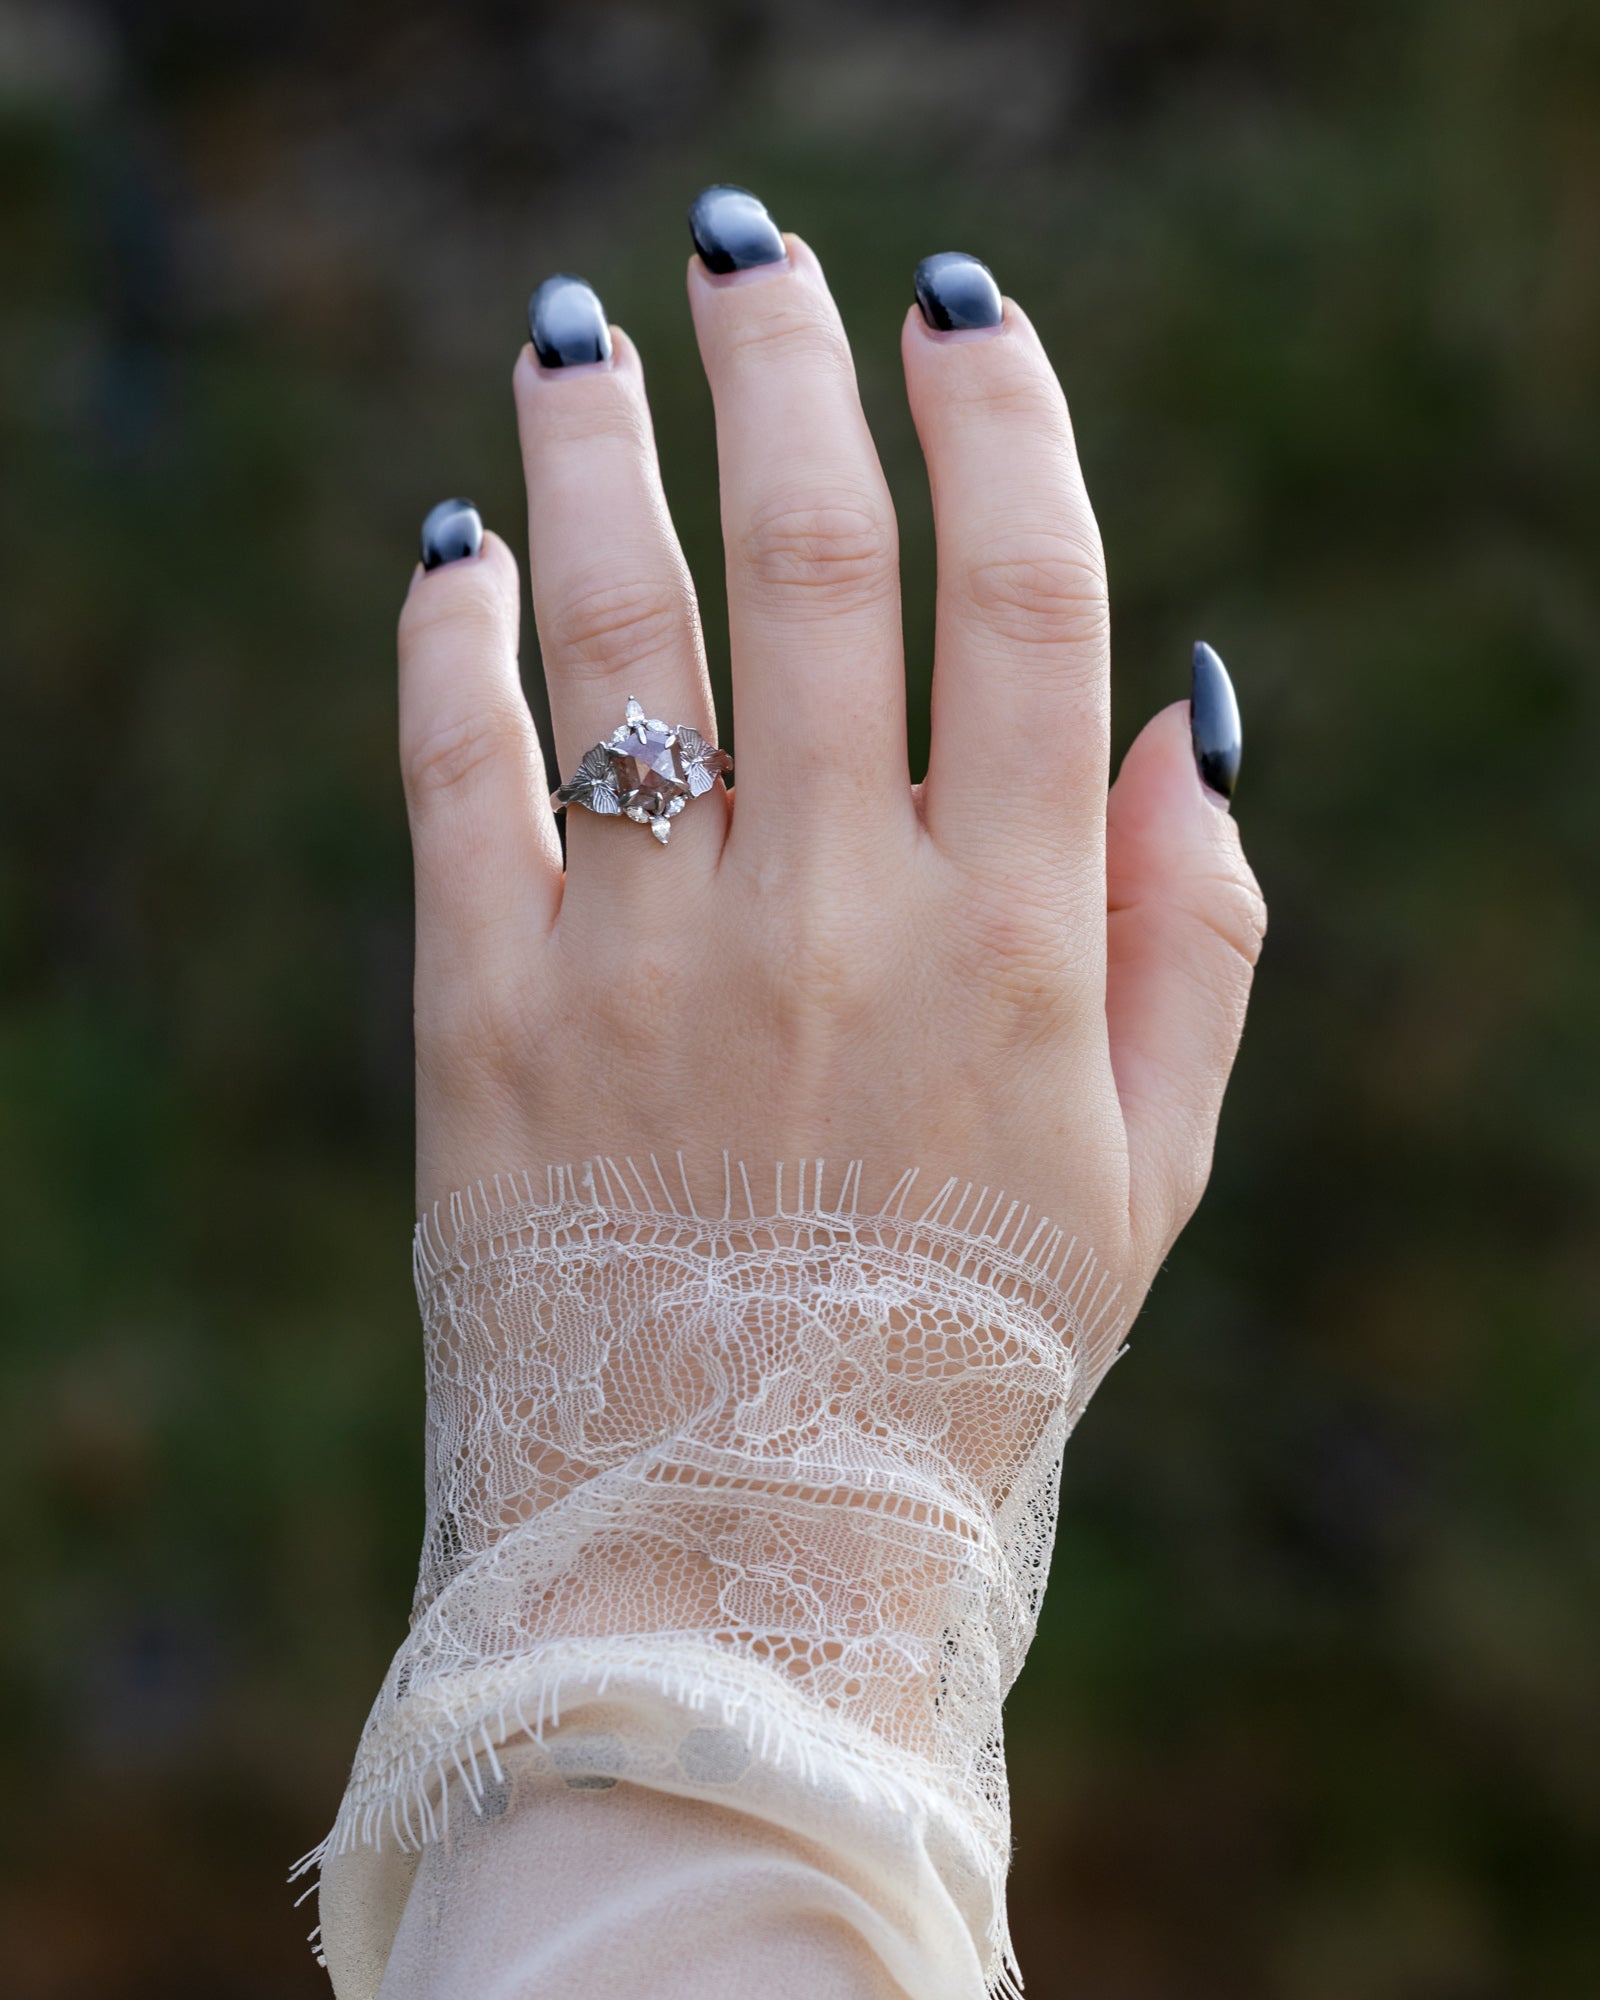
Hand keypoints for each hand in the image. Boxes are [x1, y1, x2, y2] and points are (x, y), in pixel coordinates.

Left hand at [395, 189, 1264, 1322]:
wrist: (738, 1542)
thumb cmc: (962, 1344)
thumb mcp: (1144, 1172)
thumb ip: (1193, 934)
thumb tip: (1188, 702)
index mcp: (1011, 940)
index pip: (1022, 599)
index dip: (1001, 420)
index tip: (964, 305)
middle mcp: (829, 919)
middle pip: (809, 560)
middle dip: (783, 365)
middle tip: (749, 245)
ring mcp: (645, 966)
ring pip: (617, 630)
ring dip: (592, 450)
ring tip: (576, 332)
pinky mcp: (489, 1028)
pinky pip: (459, 782)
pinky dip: (451, 644)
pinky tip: (455, 550)